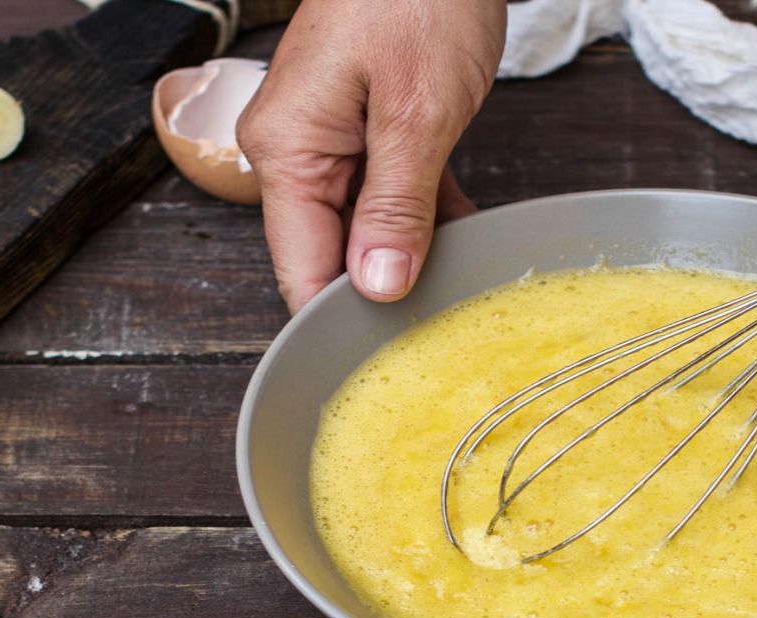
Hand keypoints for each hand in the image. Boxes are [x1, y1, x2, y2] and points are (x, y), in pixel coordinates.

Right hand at [236, 0, 505, 312]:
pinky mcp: (367, 124)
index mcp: (288, 149)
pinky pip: (388, 193)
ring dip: (411, 257)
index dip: (343, 321)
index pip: (301, 269)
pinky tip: (467, 240)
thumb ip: (397, 207)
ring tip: (461, 290)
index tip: (390, 364)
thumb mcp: (418, 112)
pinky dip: (426, 218)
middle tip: (442, 331)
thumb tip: (376, 289)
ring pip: (365, 228)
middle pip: (330, 254)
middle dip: (383, 293)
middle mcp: (297, 148)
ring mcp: (330, 136)